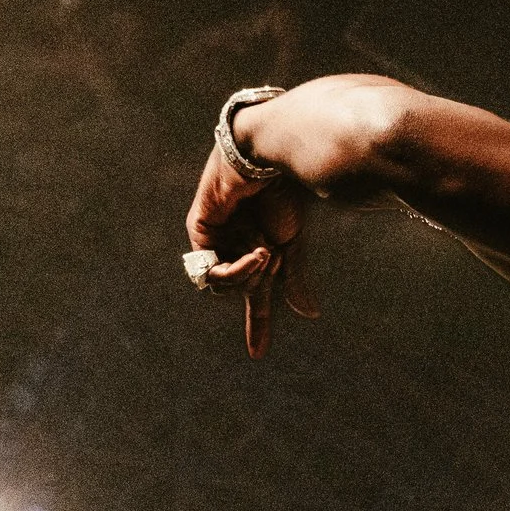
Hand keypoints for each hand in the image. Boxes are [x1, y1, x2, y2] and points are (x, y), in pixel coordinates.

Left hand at [186, 142, 319, 359]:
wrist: (272, 156)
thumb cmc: (285, 193)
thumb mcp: (292, 243)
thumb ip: (293, 279)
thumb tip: (309, 314)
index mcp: (256, 250)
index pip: (255, 296)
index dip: (257, 324)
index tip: (257, 354)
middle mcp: (234, 246)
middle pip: (242, 289)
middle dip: (259, 278)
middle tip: (270, 254)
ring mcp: (215, 238)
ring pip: (225, 283)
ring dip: (249, 272)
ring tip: (265, 250)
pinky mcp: (200, 229)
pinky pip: (214, 269)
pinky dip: (238, 267)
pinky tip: (256, 250)